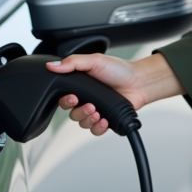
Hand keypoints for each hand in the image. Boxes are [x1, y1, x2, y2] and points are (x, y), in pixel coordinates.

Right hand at [47, 52, 183, 136]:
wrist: (139, 82)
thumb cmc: (118, 69)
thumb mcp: (94, 60)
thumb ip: (72, 63)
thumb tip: (52, 65)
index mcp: (80, 86)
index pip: (64, 98)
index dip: (65, 101)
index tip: (72, 97)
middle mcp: (86, 99)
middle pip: (72, 113)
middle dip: (79, 111)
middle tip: (89, 106)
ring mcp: (96, 111)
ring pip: (82, 123)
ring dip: (88, 119)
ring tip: (97, 112)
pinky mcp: (106, 120)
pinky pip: (95, 131)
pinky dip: (98, 128)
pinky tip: (104, 120)